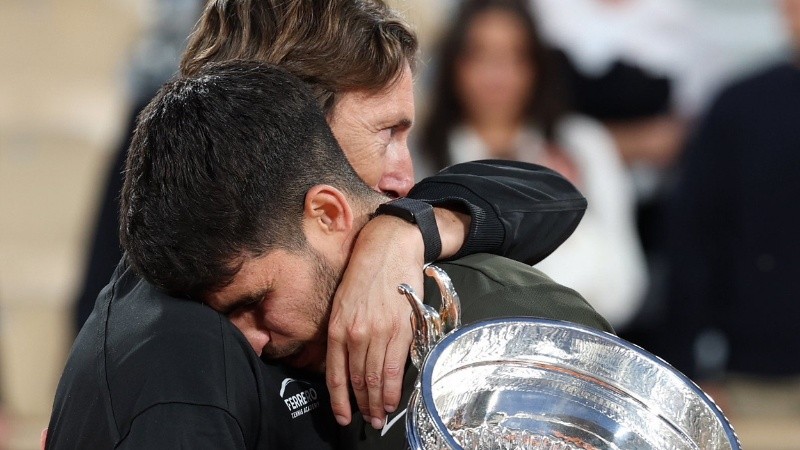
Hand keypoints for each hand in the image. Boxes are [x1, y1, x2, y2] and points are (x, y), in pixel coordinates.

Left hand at [326, 215, 423, 428]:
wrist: (390, 247)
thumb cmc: (365, 272)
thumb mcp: (343, 301)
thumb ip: (343, 332)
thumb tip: (349, 363)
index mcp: (337, 327)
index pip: (335, 374)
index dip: (339, 400)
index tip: (343, 417)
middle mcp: (355, 333)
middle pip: (358, 380)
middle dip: (362, 405)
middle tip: (368, 421)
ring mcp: (378, 332)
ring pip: (376, 378)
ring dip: (378, 402)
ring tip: (381, 416)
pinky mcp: (401, 329)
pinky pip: (395, 368)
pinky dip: (394, 389)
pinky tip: (393, 400)